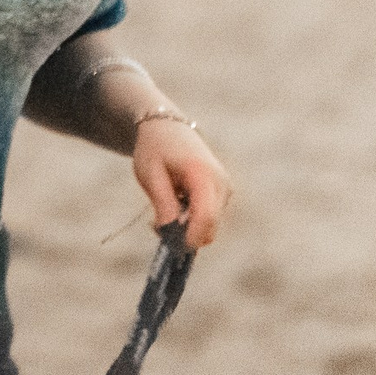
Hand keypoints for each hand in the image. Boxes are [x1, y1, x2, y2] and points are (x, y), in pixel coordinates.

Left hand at [132, 119, 231, 247]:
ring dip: (185, 226)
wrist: (166, 126)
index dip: (191, 237)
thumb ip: (163, 204)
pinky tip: (173, 203)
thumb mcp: (150, 175)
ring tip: (160, 208)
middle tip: (153, 226)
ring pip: (209, 224)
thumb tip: (171, 236)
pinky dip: (191, 218)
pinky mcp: (222, 193)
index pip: (206, 216)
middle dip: (184, 234)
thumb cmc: (154, 148)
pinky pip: (208, 216)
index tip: (172, 248)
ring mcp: (225, 189)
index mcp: (203, 174)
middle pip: (210, 225)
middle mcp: (221, 183)